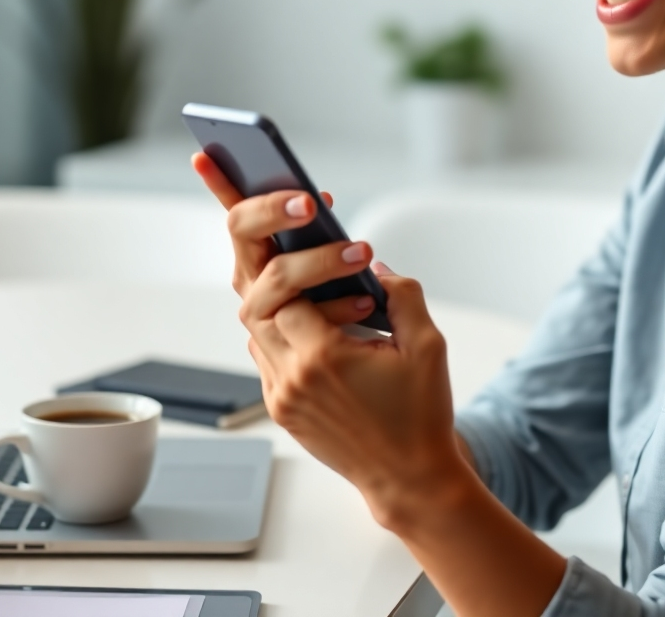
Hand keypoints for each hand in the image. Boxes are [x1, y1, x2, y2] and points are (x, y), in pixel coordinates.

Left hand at [194, 152, 566, 616]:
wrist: (408, 481)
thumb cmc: (421, 413)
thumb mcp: (426, 345)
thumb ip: (403, 293)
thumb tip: (373, 265)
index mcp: (322, 358)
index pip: (285, 286)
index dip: (306, 251)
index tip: (324, 220)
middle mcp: (289, 375)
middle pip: (250, 293)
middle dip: (253, 235)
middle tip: (238, 182)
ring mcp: (279, 393)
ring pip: (253, 318)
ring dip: (269, 277)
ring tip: (271, 226)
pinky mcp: (280, 404)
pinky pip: (264, 344)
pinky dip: (279, 313)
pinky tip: (301, 291)